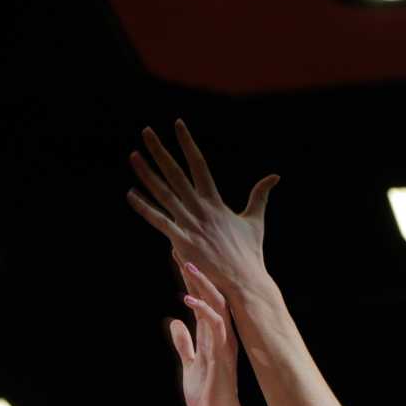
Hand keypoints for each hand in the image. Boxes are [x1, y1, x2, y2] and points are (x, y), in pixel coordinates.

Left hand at [126, 119, 278, 295]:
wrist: (244, 280)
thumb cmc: (249, 252)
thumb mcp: (255, 219)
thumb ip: (260, 195)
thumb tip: (274, 177)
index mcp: (215, 201)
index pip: (199, 164)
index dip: (187, 143)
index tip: (177, 124)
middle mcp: (200, 208)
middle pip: (176, 173)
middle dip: (160, 151)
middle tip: (146, 131)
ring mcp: (190, 224)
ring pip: (163, 193)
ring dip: (146, 174)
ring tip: (133, 156)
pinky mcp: (182, 241)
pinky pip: (159, 221)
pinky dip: (144, 208)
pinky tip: (130, 194)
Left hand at [169, 260, 252, 405]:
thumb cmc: (206, 393)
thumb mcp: (190, 363)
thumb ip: (184, 342)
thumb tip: (174, 322)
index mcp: (213, 333)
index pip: (201, 298)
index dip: (190, 277)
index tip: (179, 255)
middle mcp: (221, 332)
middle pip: (211, 293)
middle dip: (197, 271)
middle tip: (183, 246)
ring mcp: (224, 341)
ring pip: (217, 303)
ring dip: (202, 283)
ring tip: (188, 264)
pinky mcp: (223, 353)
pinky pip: (215, 325)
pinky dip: (203, 309)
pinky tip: (188, 298)